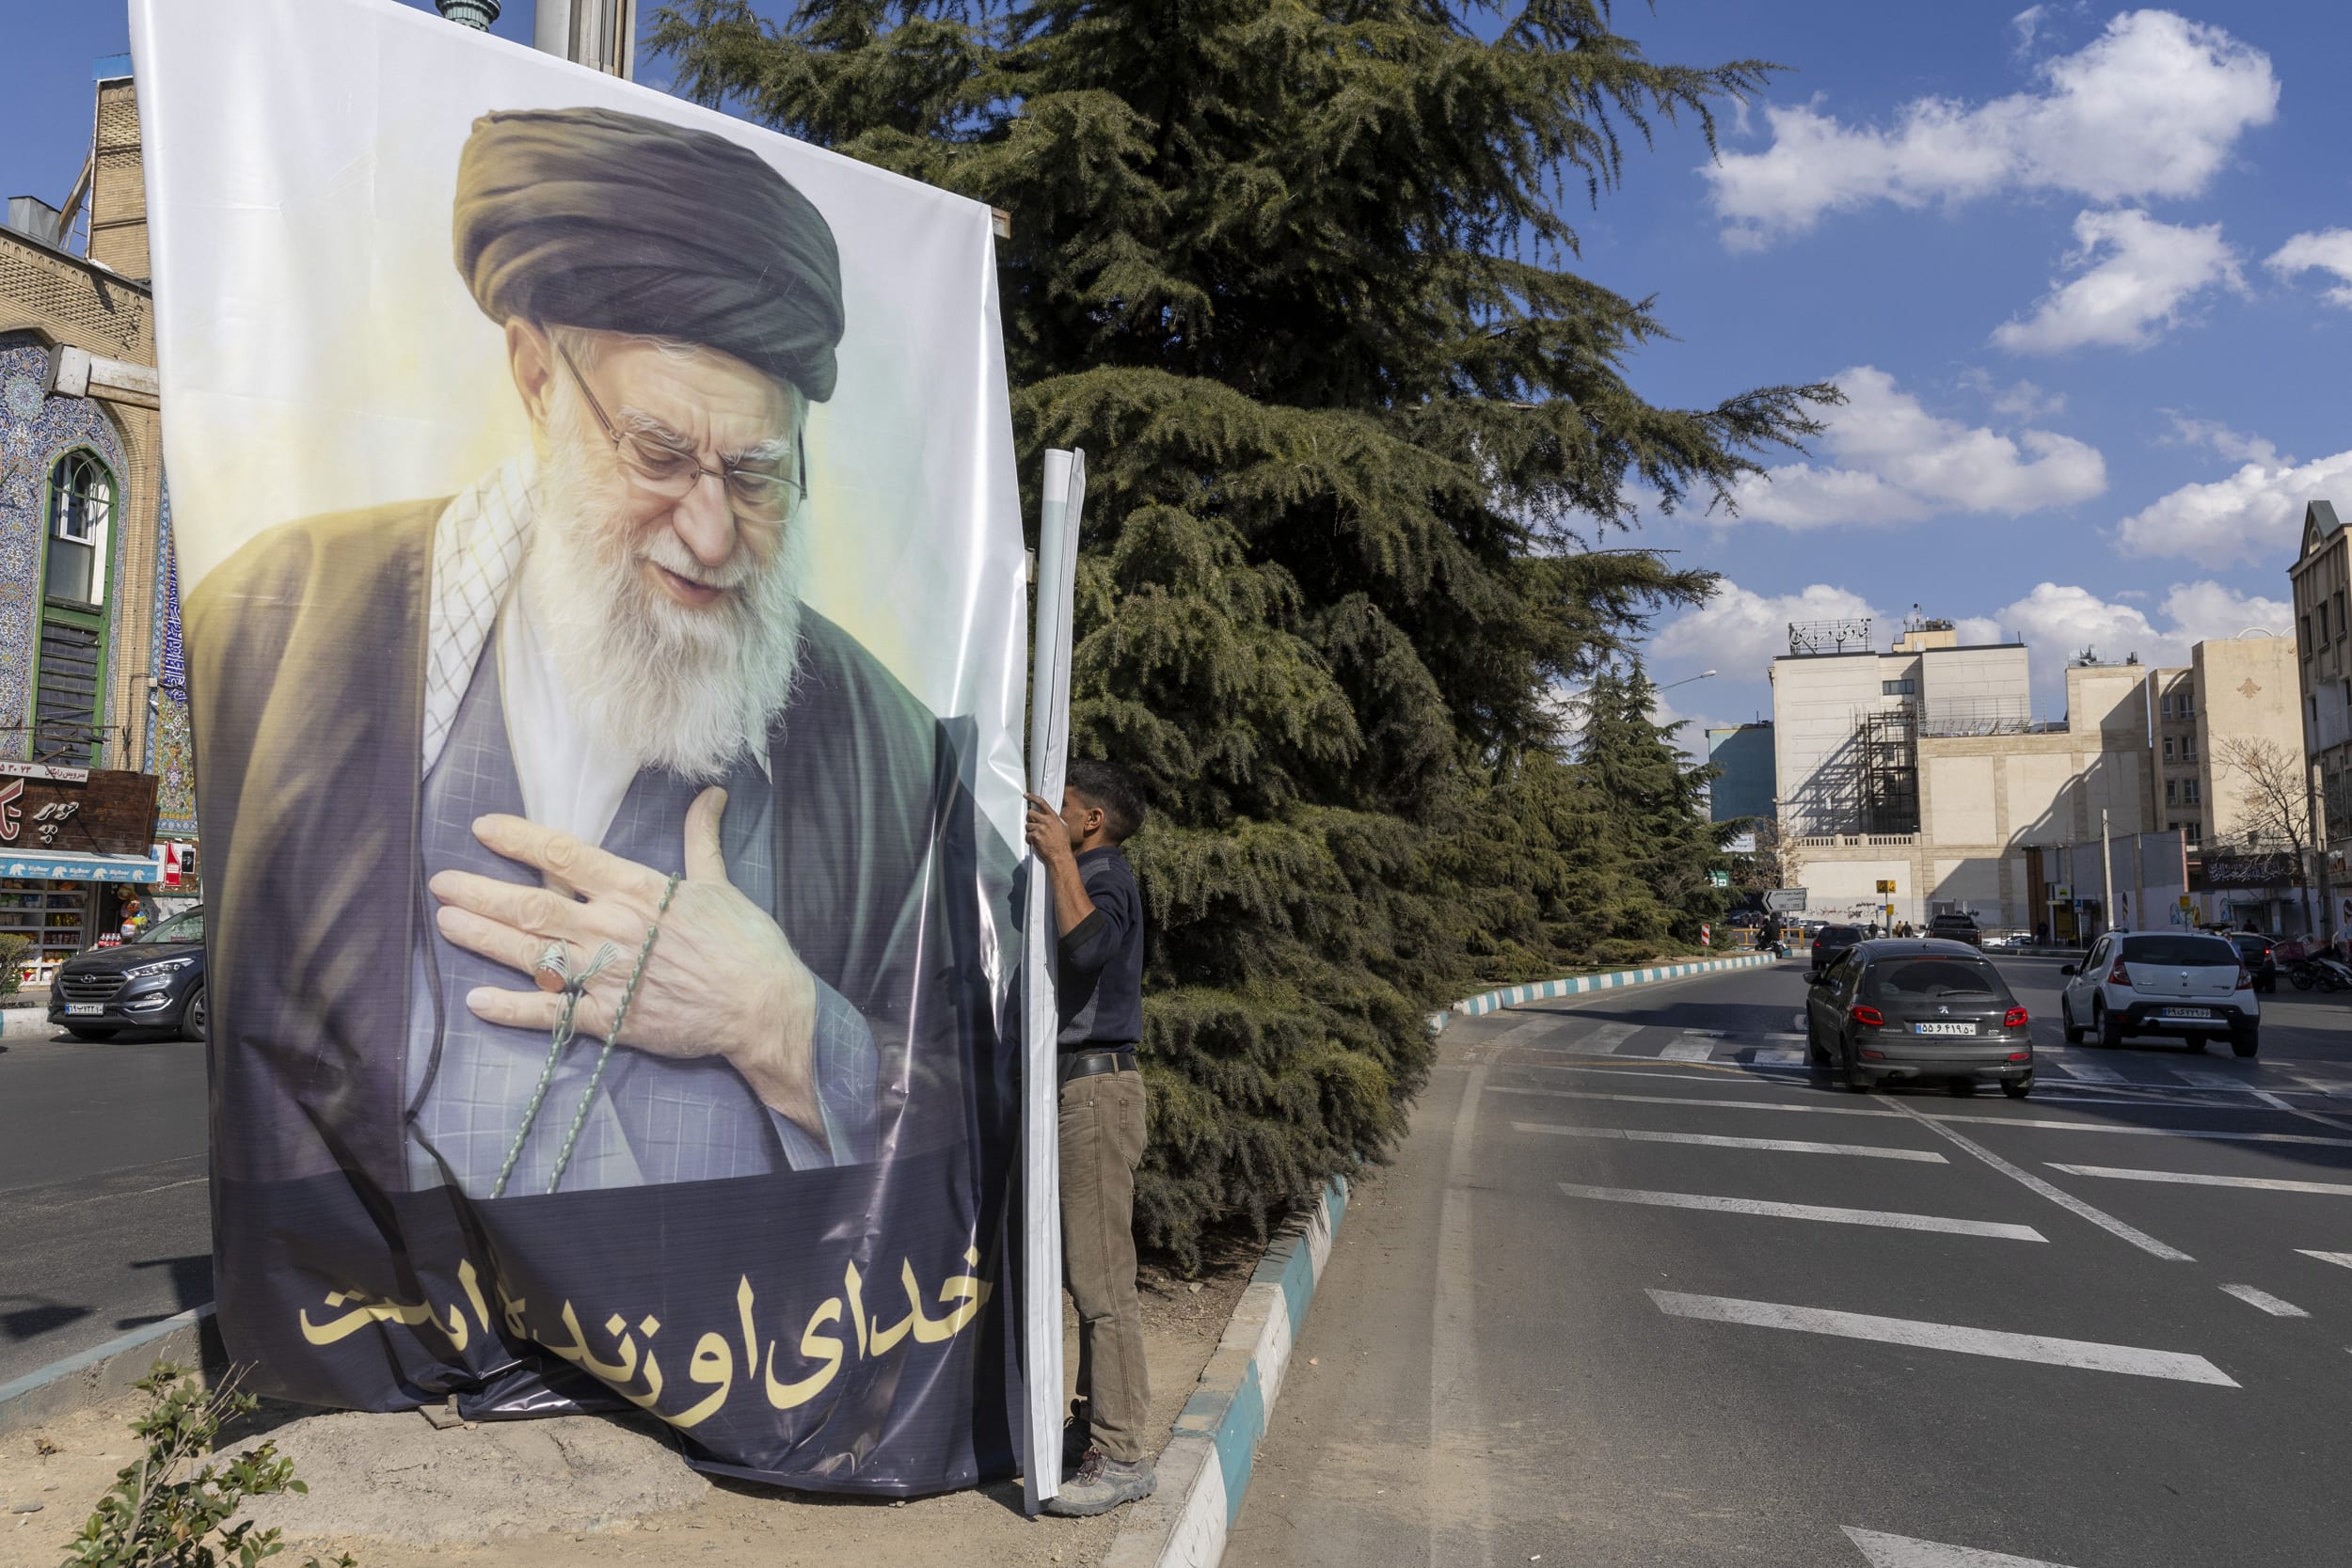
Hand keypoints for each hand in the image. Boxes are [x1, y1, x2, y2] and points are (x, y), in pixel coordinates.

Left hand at [427, 786, 825, 1139]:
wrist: (763, 1006)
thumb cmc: (746, 944)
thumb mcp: (722, 884)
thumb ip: (701, 840)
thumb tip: (711, 794)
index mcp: (637, 889)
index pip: (565, 855)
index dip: (520, 839)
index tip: (484, 829)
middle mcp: (613, 928)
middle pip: (532, 905)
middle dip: (481, 891)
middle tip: (442, 882)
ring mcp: (608, 975)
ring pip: (532, 953)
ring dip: (485, 937)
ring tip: (447, 923)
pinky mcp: (611, 1019)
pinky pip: (551, 1013)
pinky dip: (513, 1008)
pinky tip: (477, 1000)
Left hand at [1024, 792, 1074, 868]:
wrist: (1060, 855)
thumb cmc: (1062, 844)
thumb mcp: (1063, 827)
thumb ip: (1056, 820)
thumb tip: (1050, 816)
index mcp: (1053, 817)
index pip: (1042, 802)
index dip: (1032, 797)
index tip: (1026, 795)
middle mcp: (1047, 820)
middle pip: (1031, 813)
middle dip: (1030, 819)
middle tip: (1033, 826)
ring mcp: (1041, 828)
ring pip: (1028, 825)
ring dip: (1030, 831)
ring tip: (1038, 837)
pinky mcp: (1035, 836)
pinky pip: (1027, 835)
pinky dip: (1030, 840)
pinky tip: (1036, 843)